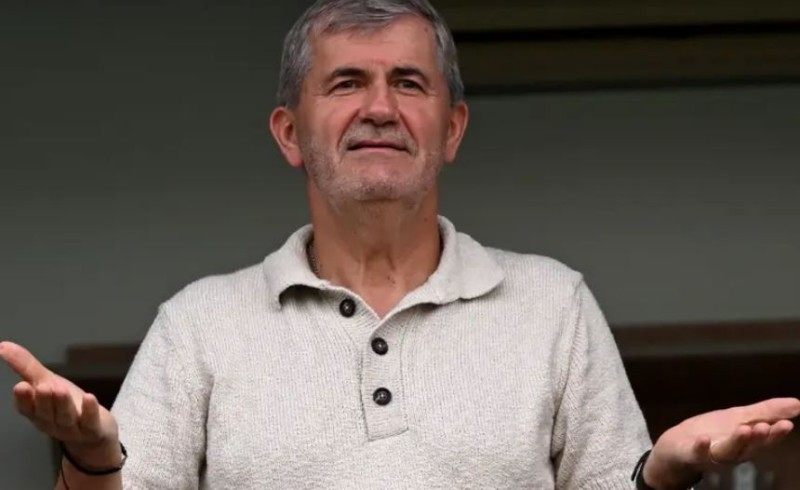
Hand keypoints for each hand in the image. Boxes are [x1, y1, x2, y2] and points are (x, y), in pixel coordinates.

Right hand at [0, 341, 120, 466]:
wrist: (93, 432)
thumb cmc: (65, 404)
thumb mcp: (45, 382)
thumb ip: (26, 366)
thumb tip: (3, 346)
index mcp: (37, 412)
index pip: (27, 408)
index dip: (24, 399)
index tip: (20, 386)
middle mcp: (52, 422)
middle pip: (46, 413)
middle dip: (43, 400)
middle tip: (42, 387)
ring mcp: (73, 427)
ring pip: (66, 417)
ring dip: (63, 404)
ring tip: (60, 389)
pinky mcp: (94, 429)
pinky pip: (91, 421)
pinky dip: (90, 410)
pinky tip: (90, 397)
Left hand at [644, 397, 799, 488]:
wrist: (678, 446)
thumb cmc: (714, 433)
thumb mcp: (740, 418)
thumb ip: (767, 412)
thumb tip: (798, 403)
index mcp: (746, 443)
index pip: (764, 439)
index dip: (776, 434)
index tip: (787, 424)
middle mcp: (733, 452)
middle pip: (749, 447)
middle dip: (759, 438)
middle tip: (767, 427)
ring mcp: (711, 454)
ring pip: (727, 451)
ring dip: (737, 441)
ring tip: (744, 429)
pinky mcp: (691, 454)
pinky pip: (697, 452)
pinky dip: (701, 446)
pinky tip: (704, 439)